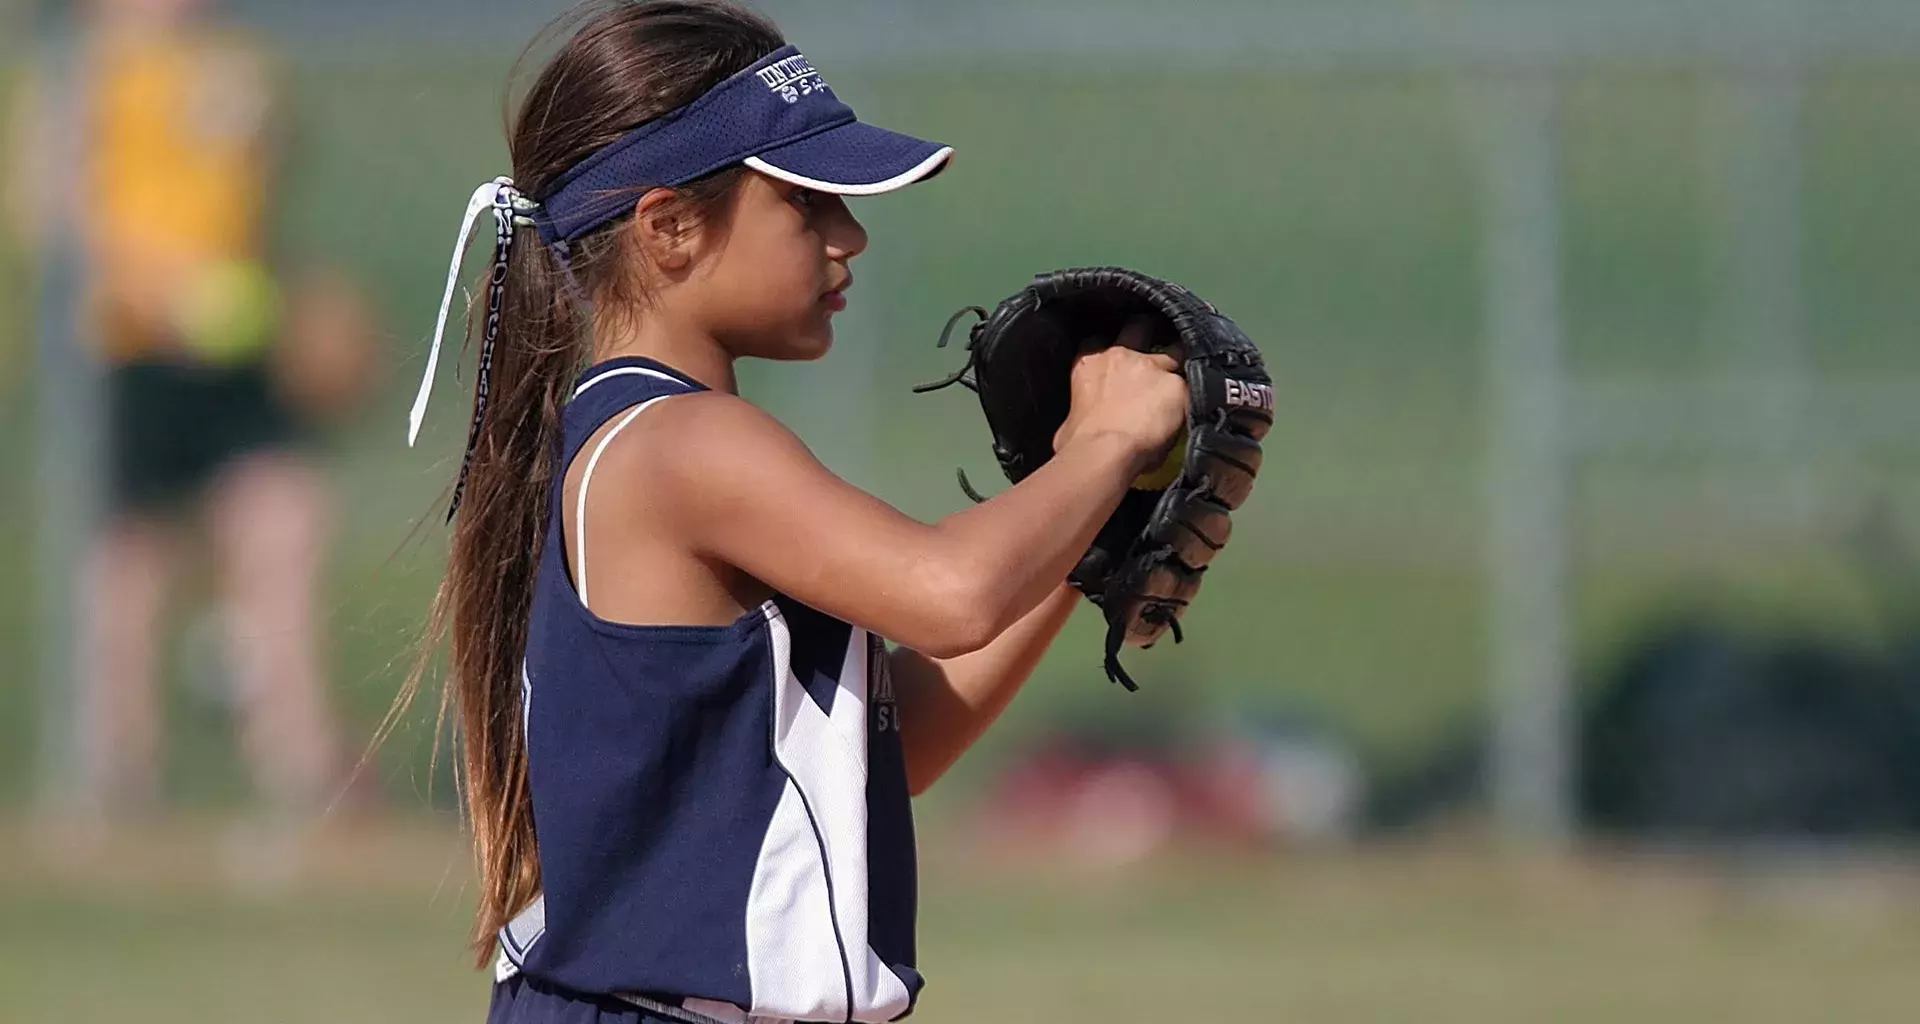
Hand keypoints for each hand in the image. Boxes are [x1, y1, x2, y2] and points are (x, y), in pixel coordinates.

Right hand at [1052, 319, 1187, 472]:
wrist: (1103, 451)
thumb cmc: (1077, 442)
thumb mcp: (1069, 420)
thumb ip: (1081, 411)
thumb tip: (1081, 423)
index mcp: (1089, 362)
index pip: (1098, 340)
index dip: (1112, 346)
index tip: (1119, 354)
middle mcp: (1121, 355)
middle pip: (1139, 327)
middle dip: (1148, 330)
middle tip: (1158, 344)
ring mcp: (1152, 366)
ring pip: (1174, 350)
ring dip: (1179, 358)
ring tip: (1187, 370)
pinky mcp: (1178, 385)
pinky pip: (1192, 385)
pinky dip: (1194, 392)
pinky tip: (1202, 399)